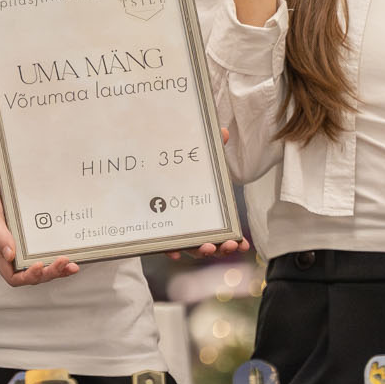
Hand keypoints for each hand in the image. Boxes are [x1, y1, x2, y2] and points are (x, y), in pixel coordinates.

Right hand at [0, 172, 79, 286]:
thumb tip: (10, 255)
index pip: (14, 277)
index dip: (29, 276)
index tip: (40, 265)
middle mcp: (13, 254)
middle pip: (33, 275)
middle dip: (50, 273)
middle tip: (64, 262)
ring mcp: (23, 246)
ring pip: (42, 266)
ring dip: (58, 269)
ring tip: (72, 265)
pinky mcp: (31, 236)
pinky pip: (45, 249)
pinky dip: (58, 254)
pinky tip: (70, 251)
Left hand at [168, 132, 252, 257]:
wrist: (142, 177)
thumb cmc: (178, 176)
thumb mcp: (197, 165)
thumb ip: (211, 151)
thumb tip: (222, 132)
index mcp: (205, 217)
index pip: (222, 234)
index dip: (233, 242)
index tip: (241, 244)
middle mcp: (192, 229)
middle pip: (209, 245)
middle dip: (220, 249)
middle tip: (226, 245)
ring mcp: (176, 233)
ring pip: (190, 249)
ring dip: (200, 251)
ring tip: (206, 247)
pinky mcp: (157, 234)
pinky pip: (164, 246)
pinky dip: (170, 250)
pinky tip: (173, 250)